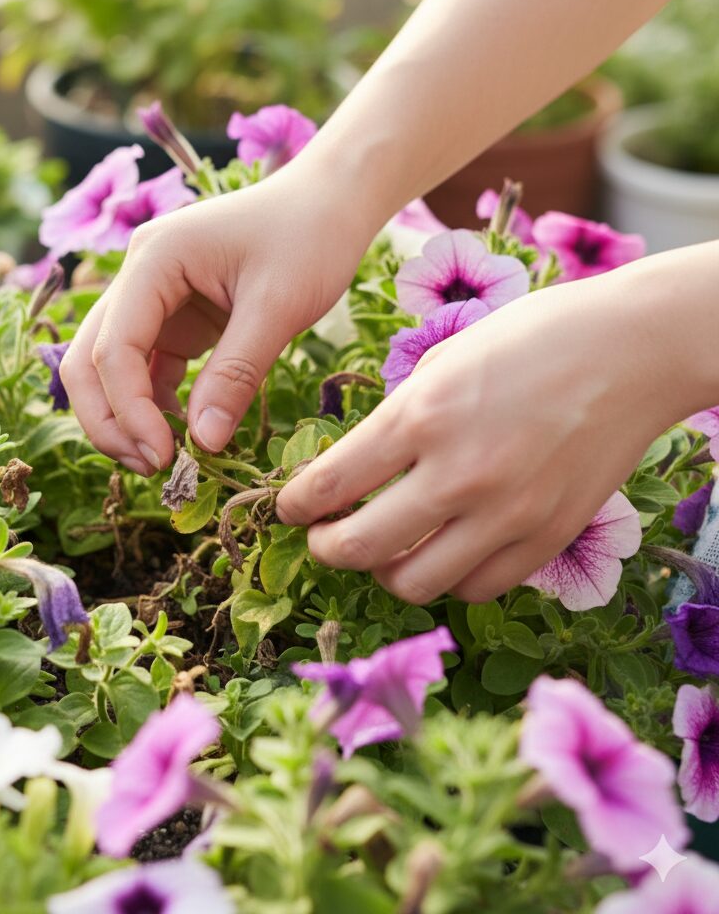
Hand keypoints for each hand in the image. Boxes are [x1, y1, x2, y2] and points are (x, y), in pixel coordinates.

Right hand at [60, 166, 372, 474]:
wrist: (330, 202)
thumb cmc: (310, 237)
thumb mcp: (278, 306)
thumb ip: (236, 374)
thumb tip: (203, 444)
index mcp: (154, 259)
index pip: (113, 348)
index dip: (129, 412)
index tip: (165, 459)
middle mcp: (138, 276)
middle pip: (88, 360)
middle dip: (109, 420)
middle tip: (153, 468)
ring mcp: (151, 298)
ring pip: (108, 368)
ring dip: (124, 417)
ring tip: (166, 461)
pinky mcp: (172, 318)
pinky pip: (145, 369)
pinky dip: (153, 406)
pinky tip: (182, 433)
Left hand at [276, 266, 680, 604]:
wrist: (634, 349)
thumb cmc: (534, 336)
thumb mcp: (447, 355)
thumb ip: (401, 414)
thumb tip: (365, 460)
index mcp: (421, 415)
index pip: (330, 484)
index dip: (296, 505)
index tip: (289, 508)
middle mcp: (457, 473)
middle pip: (360, 549)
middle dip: (326, 549)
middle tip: (323, 539)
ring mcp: (506, 514)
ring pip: (415, 584)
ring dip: (384, 572)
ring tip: (384, 550)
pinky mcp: (547, 537)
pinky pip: (477, 587)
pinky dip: (448, 578)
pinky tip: (444, 550)